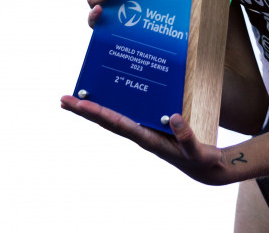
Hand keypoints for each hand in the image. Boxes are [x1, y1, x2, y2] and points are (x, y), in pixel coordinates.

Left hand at [59, 96, 229, 184]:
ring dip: (95, 110)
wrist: (204, 169)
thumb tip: (174, 118)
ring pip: (115, 119)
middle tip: (64, 99)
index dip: (98, 112)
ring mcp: (145, 132)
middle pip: (108, 121)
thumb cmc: (199, 160)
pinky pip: (128, 116)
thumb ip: (186, 136)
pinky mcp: (152, 129)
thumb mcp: (196, 152)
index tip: (79, 103)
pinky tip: (108, 102)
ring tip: (77, 99)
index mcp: (149, 140)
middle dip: (86, 110)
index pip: (118, 123)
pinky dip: (114, 109)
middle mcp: (141, 135)